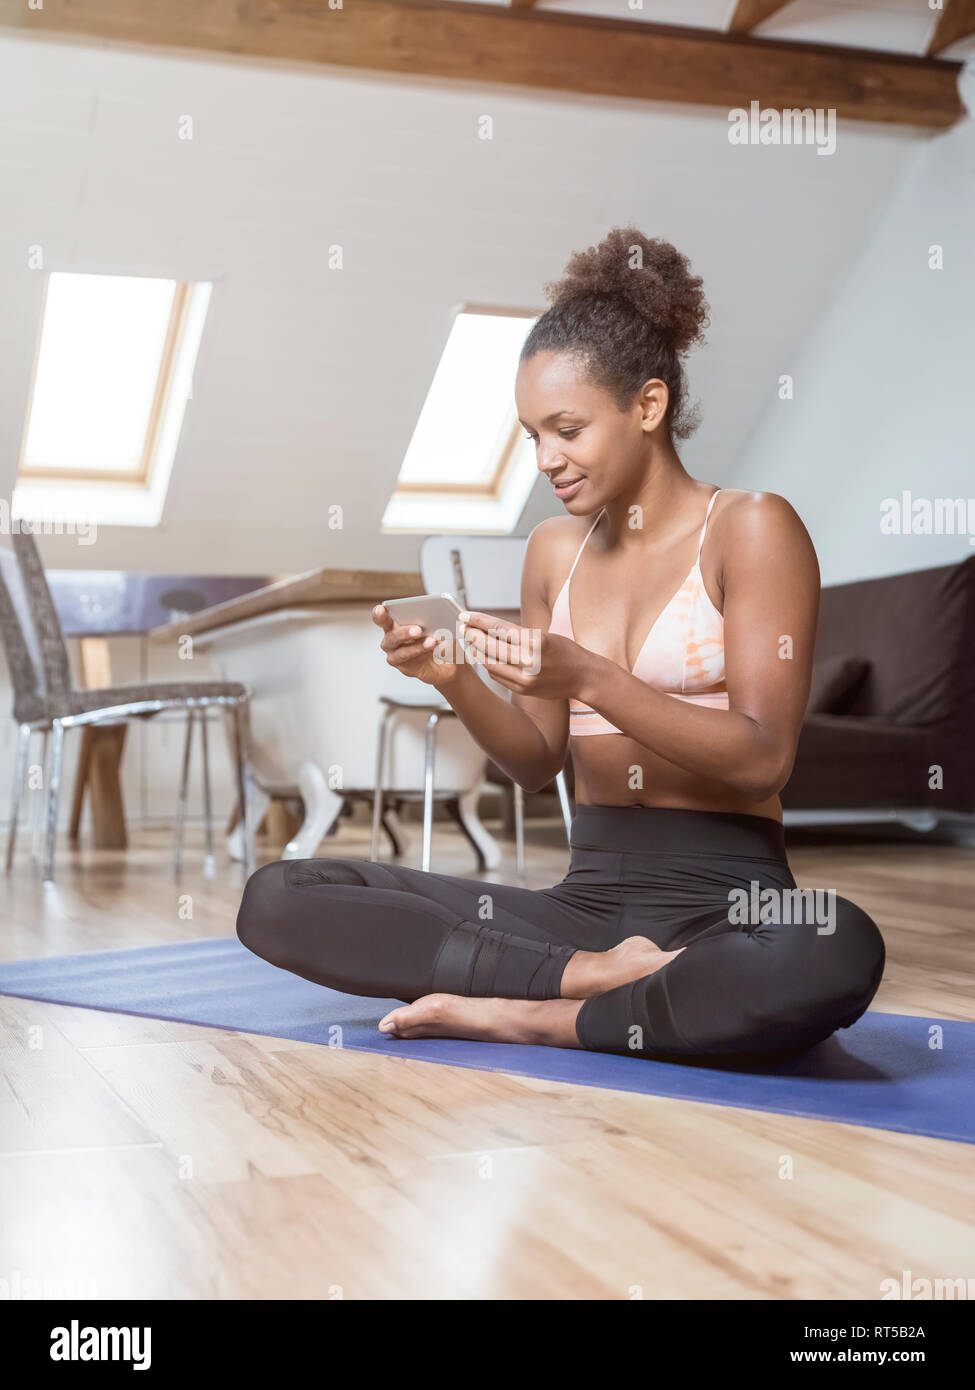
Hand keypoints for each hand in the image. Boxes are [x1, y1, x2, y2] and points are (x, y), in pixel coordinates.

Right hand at [371, 605, 465, 686]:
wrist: (445, 660)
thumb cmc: (436, 636)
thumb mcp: (437, 623)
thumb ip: (433, 618)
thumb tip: (440, 616)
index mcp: (393, 623)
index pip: (381, 617)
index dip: (379, 613)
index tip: (381, 609)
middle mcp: (390, 639)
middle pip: (392, 635)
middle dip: (404, 632)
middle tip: (418, 630)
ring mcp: (396, 655)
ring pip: (402, 652)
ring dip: (418, 647)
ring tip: (432, 641)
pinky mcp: (405, 667)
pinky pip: (412, 662)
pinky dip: (424, 654)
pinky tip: (434, 648)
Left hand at [459, 610, 591, 699]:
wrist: (583, 677)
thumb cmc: (565, 651)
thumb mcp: (543, 635)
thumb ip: (516, 634)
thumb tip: (488, 628)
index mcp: (535, 642)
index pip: (499, 629)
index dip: (479, 621)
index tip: (465, 615)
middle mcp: (528, 661)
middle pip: (490, 646)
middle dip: (473, 635)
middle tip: (463, 627)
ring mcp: (524, 678)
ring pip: (490, 663)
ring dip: (477, 651)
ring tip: (470, 641)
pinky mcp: (522, 689)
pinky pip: (497, 675)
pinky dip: (488, 664)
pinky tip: (483, 656)